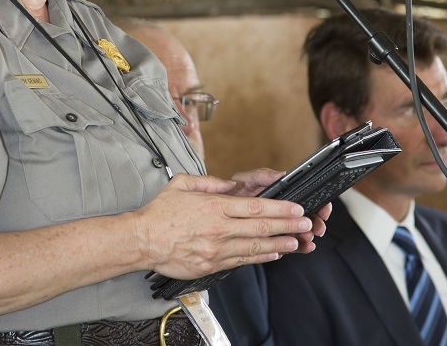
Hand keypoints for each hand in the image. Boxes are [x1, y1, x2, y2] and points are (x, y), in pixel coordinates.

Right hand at [133, 173, 313, 279]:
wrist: (142, 240)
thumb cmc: (160, 212)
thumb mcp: (183, 183)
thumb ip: (209, 181)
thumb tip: (231, 184)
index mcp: (213, 206)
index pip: (254, 208)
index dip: (279, 208)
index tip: (295, 207)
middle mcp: (218, 229)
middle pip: (260, 228)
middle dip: (287, 225)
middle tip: (305, 224)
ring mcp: (216, 249)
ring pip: (255, 247)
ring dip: (279, 244)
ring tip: (296, 241)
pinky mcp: (211, 265)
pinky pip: (241, 261)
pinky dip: (260, 258)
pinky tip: (272, 254)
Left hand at [228, 168, 330, 253]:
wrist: (215, 210)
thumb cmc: (233, 190)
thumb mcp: (246, 179)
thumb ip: (263, 176)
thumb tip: (281, 174)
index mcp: (279, 194)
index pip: (304, 198)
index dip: (317, 203)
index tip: (323, 208)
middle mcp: (281, 211)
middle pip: (305, 217)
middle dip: (315, 222)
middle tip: (317, 227)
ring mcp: (277, 225)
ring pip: (298, 232)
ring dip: (307, 236)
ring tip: (308, 239)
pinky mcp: (271, 239)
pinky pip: (287, 244)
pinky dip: (297, 247)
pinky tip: (303, 247)